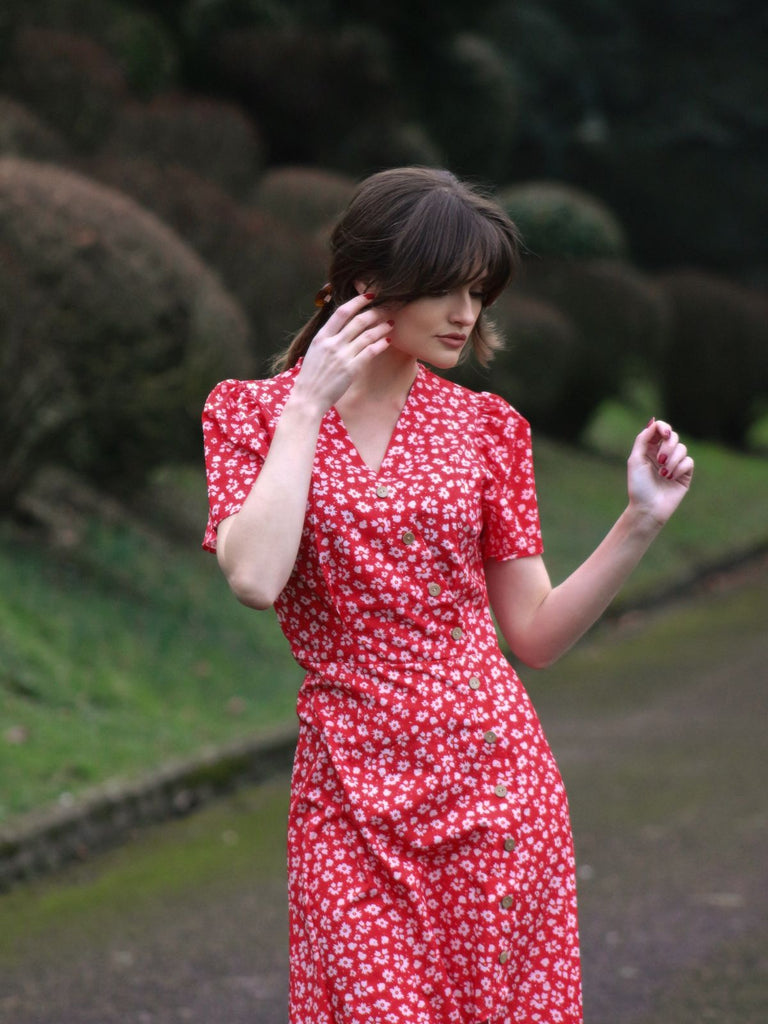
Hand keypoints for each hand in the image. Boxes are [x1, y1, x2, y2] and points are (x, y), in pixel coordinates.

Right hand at [291, 293, 390, 413]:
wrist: (308, 398)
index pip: (342, 312)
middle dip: (375, 312)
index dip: (357, 301)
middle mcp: (332, 343)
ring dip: (381, 327)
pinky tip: (388, 341)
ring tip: (391, 323)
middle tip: (387, 307)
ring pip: (367, 335)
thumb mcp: (315, 351)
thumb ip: (328, 339)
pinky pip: (370, 352)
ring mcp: (342, 356)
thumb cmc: (311, 377)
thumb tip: (341, 327)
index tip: (369, 296)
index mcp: (321, 337)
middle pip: (358, 321)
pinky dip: (381, 344)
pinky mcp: (351, 369)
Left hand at [627, 418, 693, 525]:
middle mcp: (662, 454)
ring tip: (664, 473)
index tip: (665, 433)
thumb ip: (643, 439)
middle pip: (673, 436)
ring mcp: (674, 464)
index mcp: (648, 449)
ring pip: (682, 448)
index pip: (659, 430)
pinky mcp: (684, 474)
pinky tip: (671, 478)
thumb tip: (653, 421)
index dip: (663, 427)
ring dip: (673, 460)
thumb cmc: (639, 486)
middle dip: (668, 446)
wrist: (648, 508)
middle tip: (661, 459)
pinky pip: (689, 462)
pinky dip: (679, 468)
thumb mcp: (635, 460)